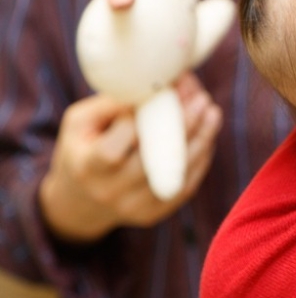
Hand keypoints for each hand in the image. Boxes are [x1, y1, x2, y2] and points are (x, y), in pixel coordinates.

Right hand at [40, 72, 221, 242]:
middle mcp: (109, 192)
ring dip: (200, 140)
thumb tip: (153, 85)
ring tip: (212, 112)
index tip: (156, 96)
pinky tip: (208, 133)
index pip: (112, 151)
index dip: (134, 124)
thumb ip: (111, 104)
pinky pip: (185, 185)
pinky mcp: (155, 213)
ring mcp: (134, 207)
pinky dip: (200, 158)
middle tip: (201, 98)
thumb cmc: (83, 147)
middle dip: (181, 127)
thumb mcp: (81, 121)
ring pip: (175, 173)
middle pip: (152, 162)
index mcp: (86, 168)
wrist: (82, 199)